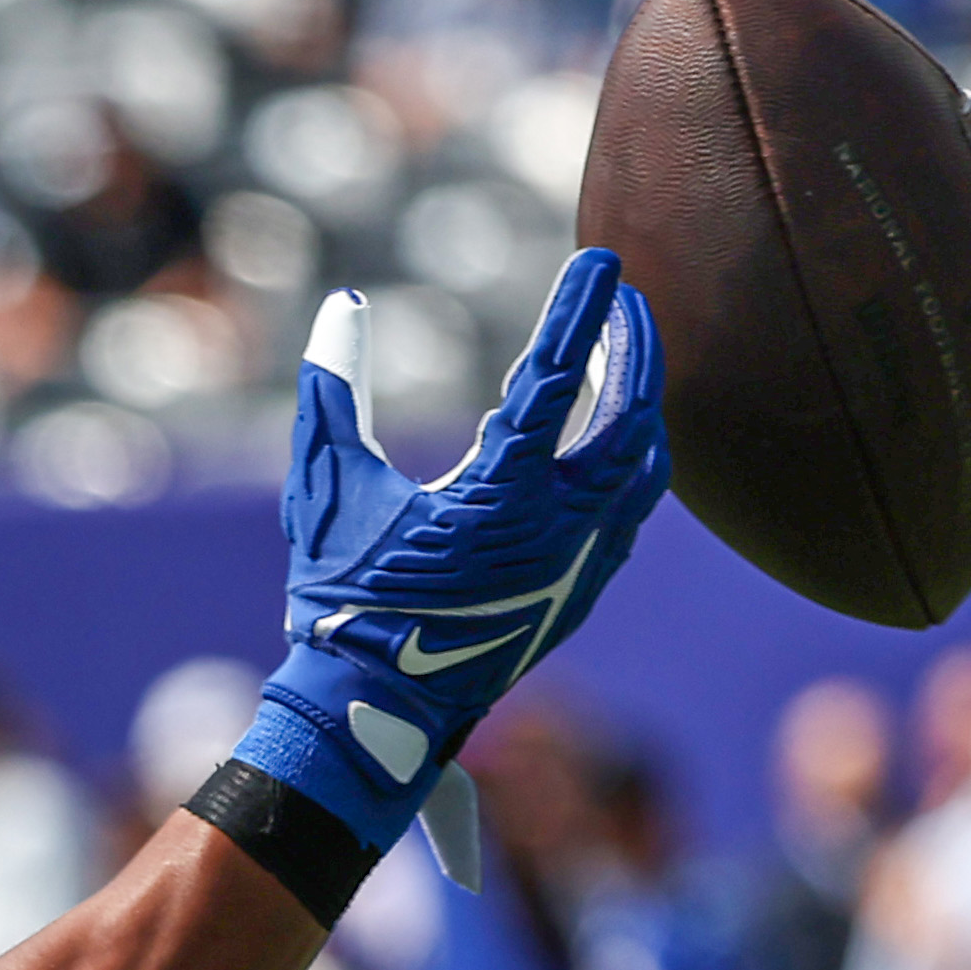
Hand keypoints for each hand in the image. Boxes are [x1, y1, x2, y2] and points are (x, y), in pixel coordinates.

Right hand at [235, 252, 668, 864]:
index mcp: (497, 498)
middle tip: (623, 299)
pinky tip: (619, 435)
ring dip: (640, 400)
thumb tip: (345, 308)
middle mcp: (557, 528)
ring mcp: (580, 562)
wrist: (373, 708)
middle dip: (632, 346)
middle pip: (628, 413)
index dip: (580, 312)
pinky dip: (636, 456)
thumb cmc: (342, 599)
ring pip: (644, 461)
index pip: (555, 380)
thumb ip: (334, 394)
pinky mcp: (585, 587)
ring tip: (626, 356)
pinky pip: (635, 507)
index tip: (604, 261)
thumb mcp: (326, 490)